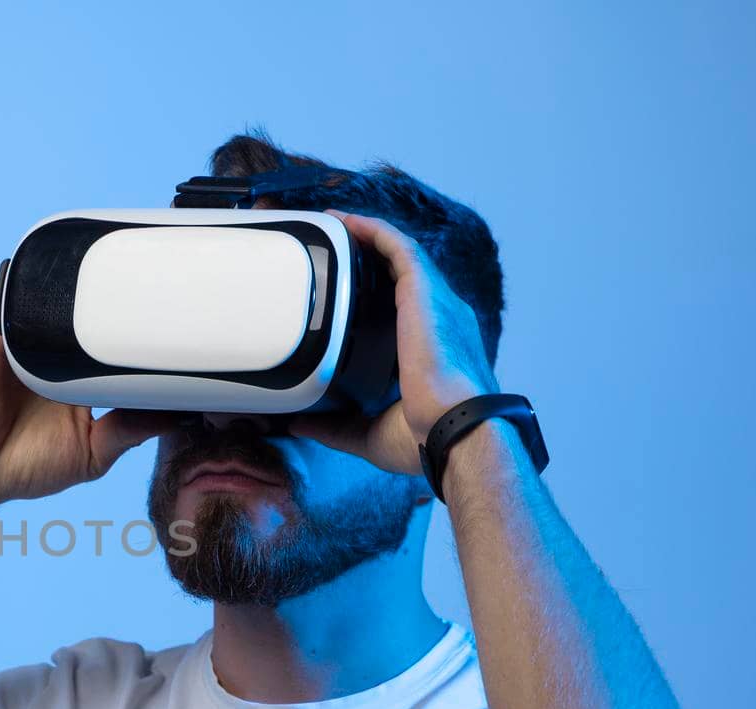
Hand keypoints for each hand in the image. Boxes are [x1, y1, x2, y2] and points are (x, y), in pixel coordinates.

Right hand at [0, 277, 177, 511]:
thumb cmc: (23, 465)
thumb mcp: (94, 452)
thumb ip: (132, 430)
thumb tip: (179, 414)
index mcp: (75, 375)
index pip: (112, 339)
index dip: (137, 326)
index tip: (175, 314)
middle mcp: (51, 351)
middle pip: (86, 309)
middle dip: (116, 291)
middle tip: (156, 278)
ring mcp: (23, 339)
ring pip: (53, 294)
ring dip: (76, 277)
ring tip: (114, 257)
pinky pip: (11, 292)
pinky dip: (28, 275)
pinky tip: (55, 262)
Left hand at [290, 210, 500, 474]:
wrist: (456, 433)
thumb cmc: (428, 439)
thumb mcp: (370, 432)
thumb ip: (334, 426)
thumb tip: (299, 425)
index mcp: (436, 349)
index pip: (406, 310)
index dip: (379, 292)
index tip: (349, 287)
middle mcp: (442, 319)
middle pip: (404, 274)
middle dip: (371, 255)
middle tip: (335, 246)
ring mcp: (438, 303)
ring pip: (401, 253)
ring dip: (368, 234)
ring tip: (336, 223)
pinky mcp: (426, 293)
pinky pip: (399, 247)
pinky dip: (373, 231)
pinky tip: (346, 221)